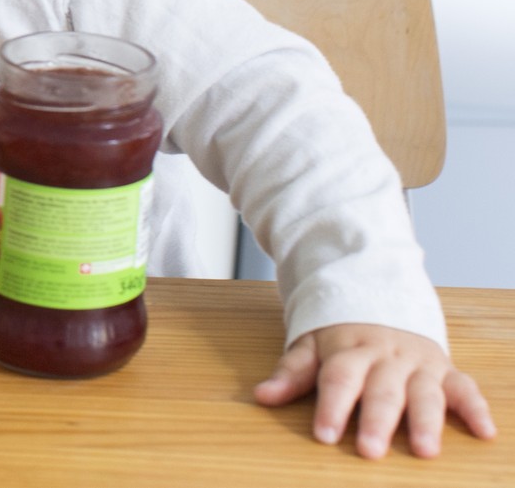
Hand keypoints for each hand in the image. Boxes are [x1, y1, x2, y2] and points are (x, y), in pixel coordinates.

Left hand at [254, 323, 496, 457]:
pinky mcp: (445, 370)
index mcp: (350, 348)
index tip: (323, 434)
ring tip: (425, 451)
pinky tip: (484, 432)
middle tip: (369, 450)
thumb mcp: (311, 345)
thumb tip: (262, 396)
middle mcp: (386, 356)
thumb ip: (291, 372)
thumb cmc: (341, 334)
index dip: (331, 406)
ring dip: (426, 421)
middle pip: (381, 390)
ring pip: (423, 392)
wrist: (380, 297)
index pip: (338, 378)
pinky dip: (476, 408)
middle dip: (376, 421)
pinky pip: (464, 387)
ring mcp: (418, 363)